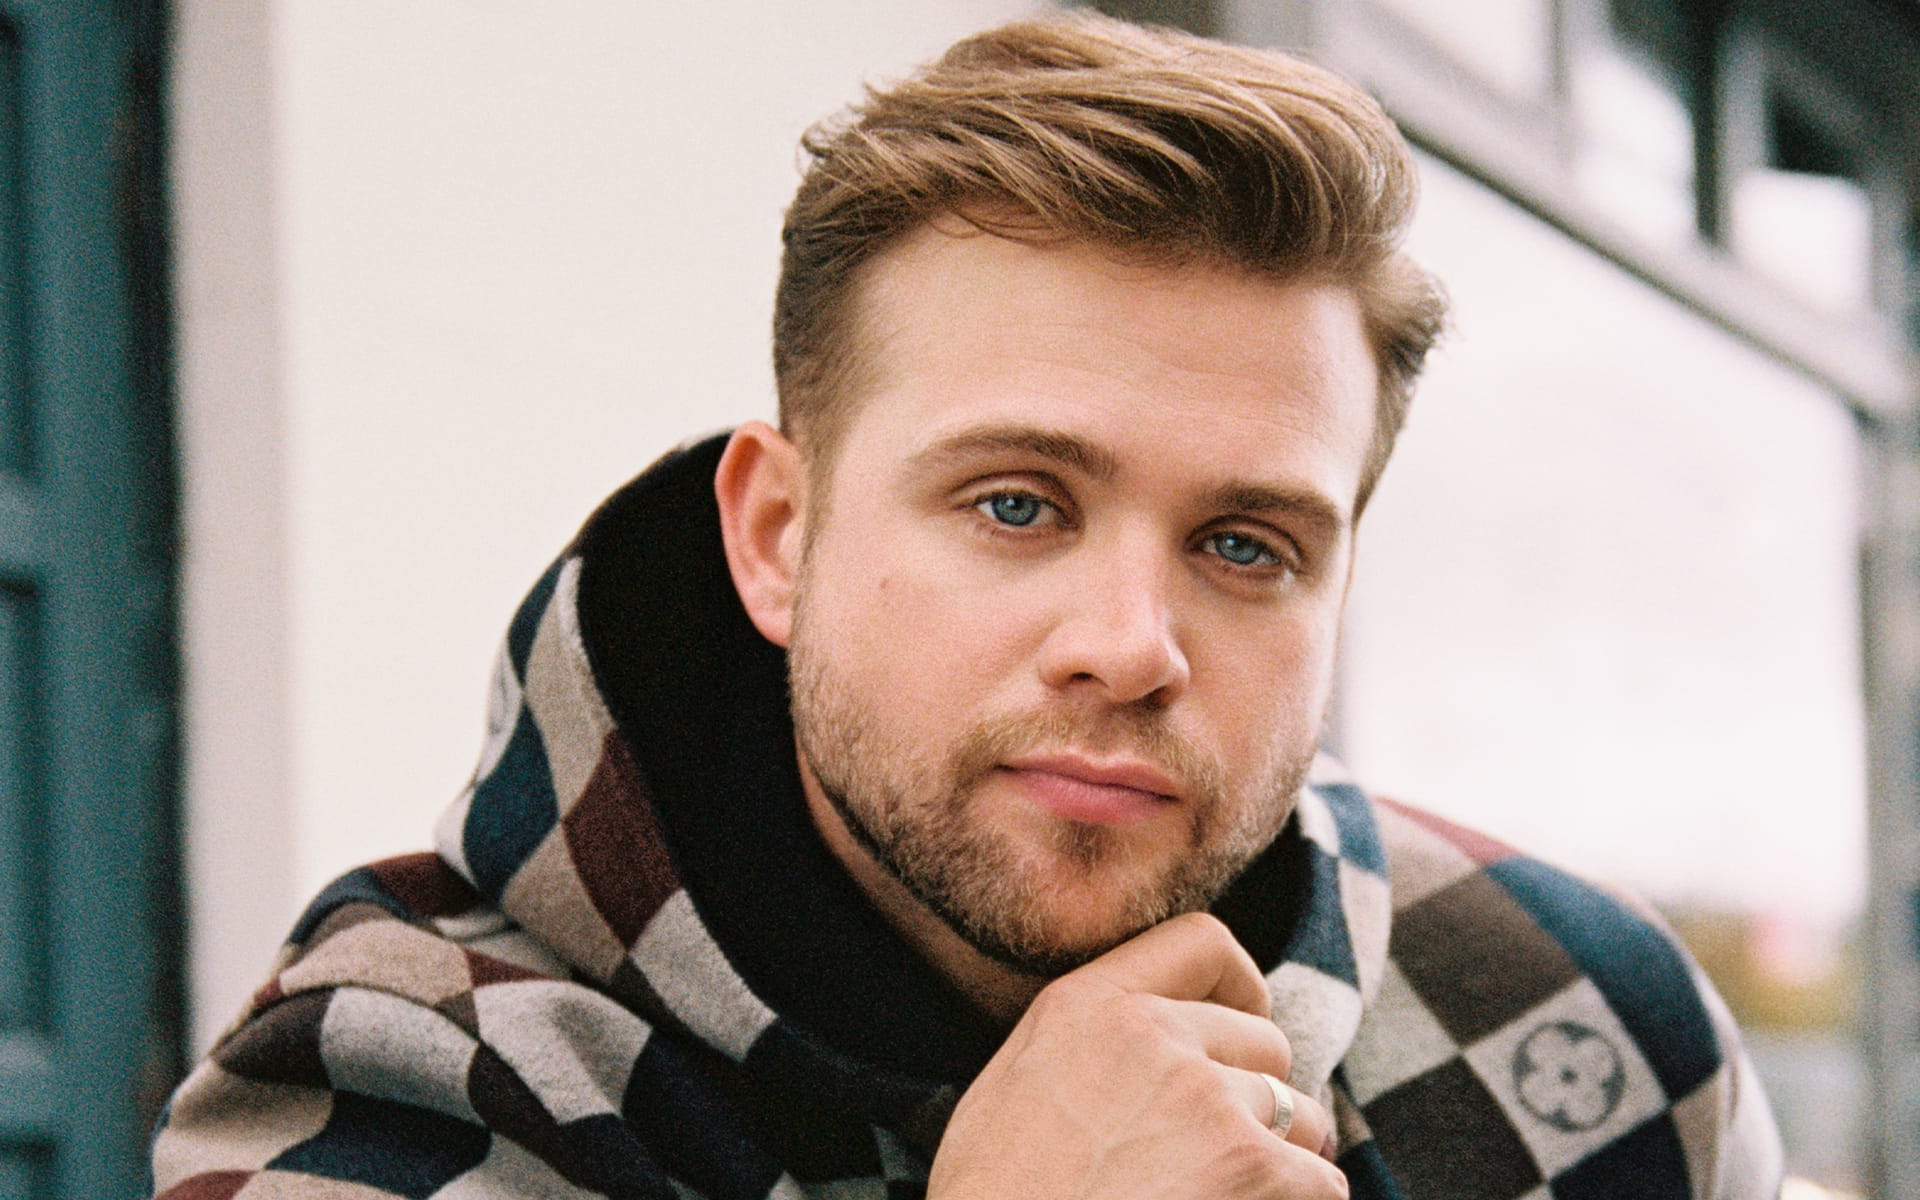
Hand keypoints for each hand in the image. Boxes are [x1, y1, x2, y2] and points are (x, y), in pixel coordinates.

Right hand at [928, 913, 1346, 1198]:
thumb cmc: (993, 1198)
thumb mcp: (1012, 1084)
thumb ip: (1086, 1041)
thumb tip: (1156, 1042)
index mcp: (1089, 1004)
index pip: (1203, 942)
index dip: (1240, 986)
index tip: (1243, 1026)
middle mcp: (1155, 1034)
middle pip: (1266, 1042)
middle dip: (1258, 1095)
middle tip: (1225, 1150)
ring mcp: (1210, 1100)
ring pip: (1301, 1113)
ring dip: (1282, 1159)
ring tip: (1230, 1196)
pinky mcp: (1252, 1166)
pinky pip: (1321, 1180)